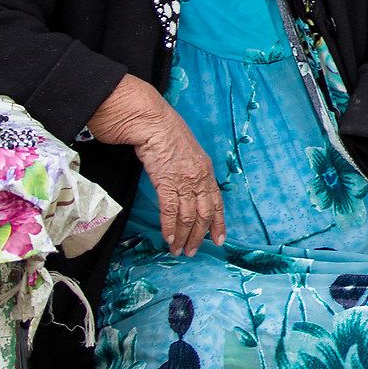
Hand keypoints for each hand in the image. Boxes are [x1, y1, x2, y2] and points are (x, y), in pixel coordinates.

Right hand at [89, 75, 224, 255]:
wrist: (148, 117)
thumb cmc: (161, 129)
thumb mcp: (184, 149)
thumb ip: (188, 168)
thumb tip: (184, 183)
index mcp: (205, 168)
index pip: (216, 201)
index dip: (218, 223)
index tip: (219, 240)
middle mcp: (199, 176)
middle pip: (204, 213)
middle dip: (200, 235)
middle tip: (194, 251)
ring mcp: (184, 179)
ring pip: (189, 216)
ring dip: (185, 236)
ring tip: (180, 250)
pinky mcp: (166, 180)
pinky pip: (171, 210)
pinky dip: (170, 227)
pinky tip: (169, 238)